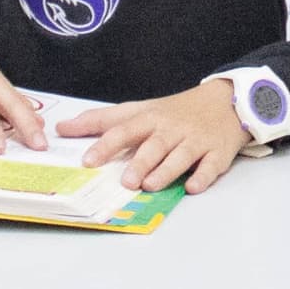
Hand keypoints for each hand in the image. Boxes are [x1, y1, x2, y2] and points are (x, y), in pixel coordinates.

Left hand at [58, 81, 246, 194]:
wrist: (225, 101)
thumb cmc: (175, 111)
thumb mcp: (139, 109)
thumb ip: (102, 120)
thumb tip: (64, 128)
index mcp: (150, 118)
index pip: (125, 130)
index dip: (106, 145)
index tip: (88, 160)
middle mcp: (171, 129)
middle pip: (154, 145)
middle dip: (140, 163)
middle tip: (126, 181)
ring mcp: (195, 141)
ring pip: (180, 156)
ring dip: (166, 171)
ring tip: (150, 185)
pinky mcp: (217, 153)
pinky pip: (210, 166)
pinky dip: (202, 176)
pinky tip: (193, 186)